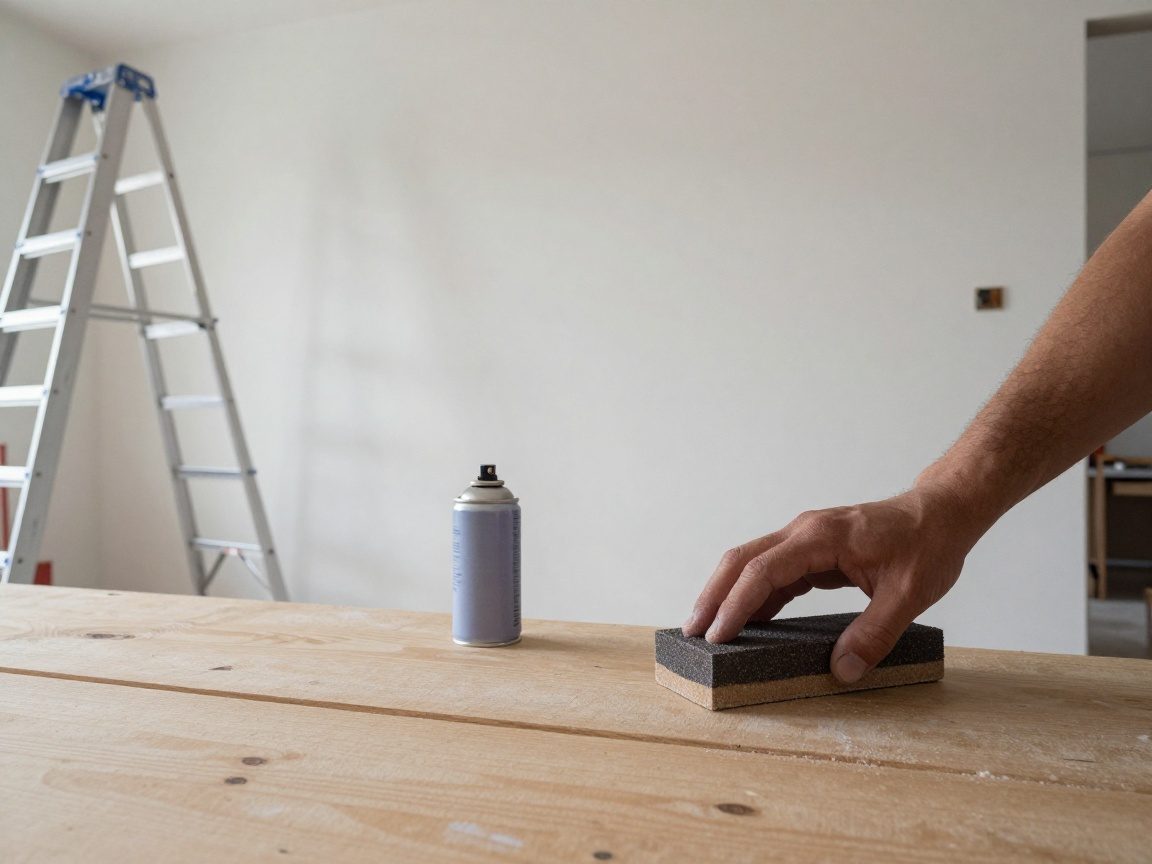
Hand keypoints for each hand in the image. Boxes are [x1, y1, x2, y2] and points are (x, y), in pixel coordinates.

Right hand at [681, 484, 982, 683]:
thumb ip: (874, 634)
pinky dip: (753, 596)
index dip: (736, 605)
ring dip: (727, 594)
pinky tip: (747, 622)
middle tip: (692, 632)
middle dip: (713, 595)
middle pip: (741, 560)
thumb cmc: (928, 544)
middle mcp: (803, 532)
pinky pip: (772, 572)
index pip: (763, 571)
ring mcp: (805, 539)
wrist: (941, 512)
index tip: (718, 635)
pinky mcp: (811, 550)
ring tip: (709, 631)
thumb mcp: (909, 594)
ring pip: (751, 563)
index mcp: (820, 537)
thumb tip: (842, 671)